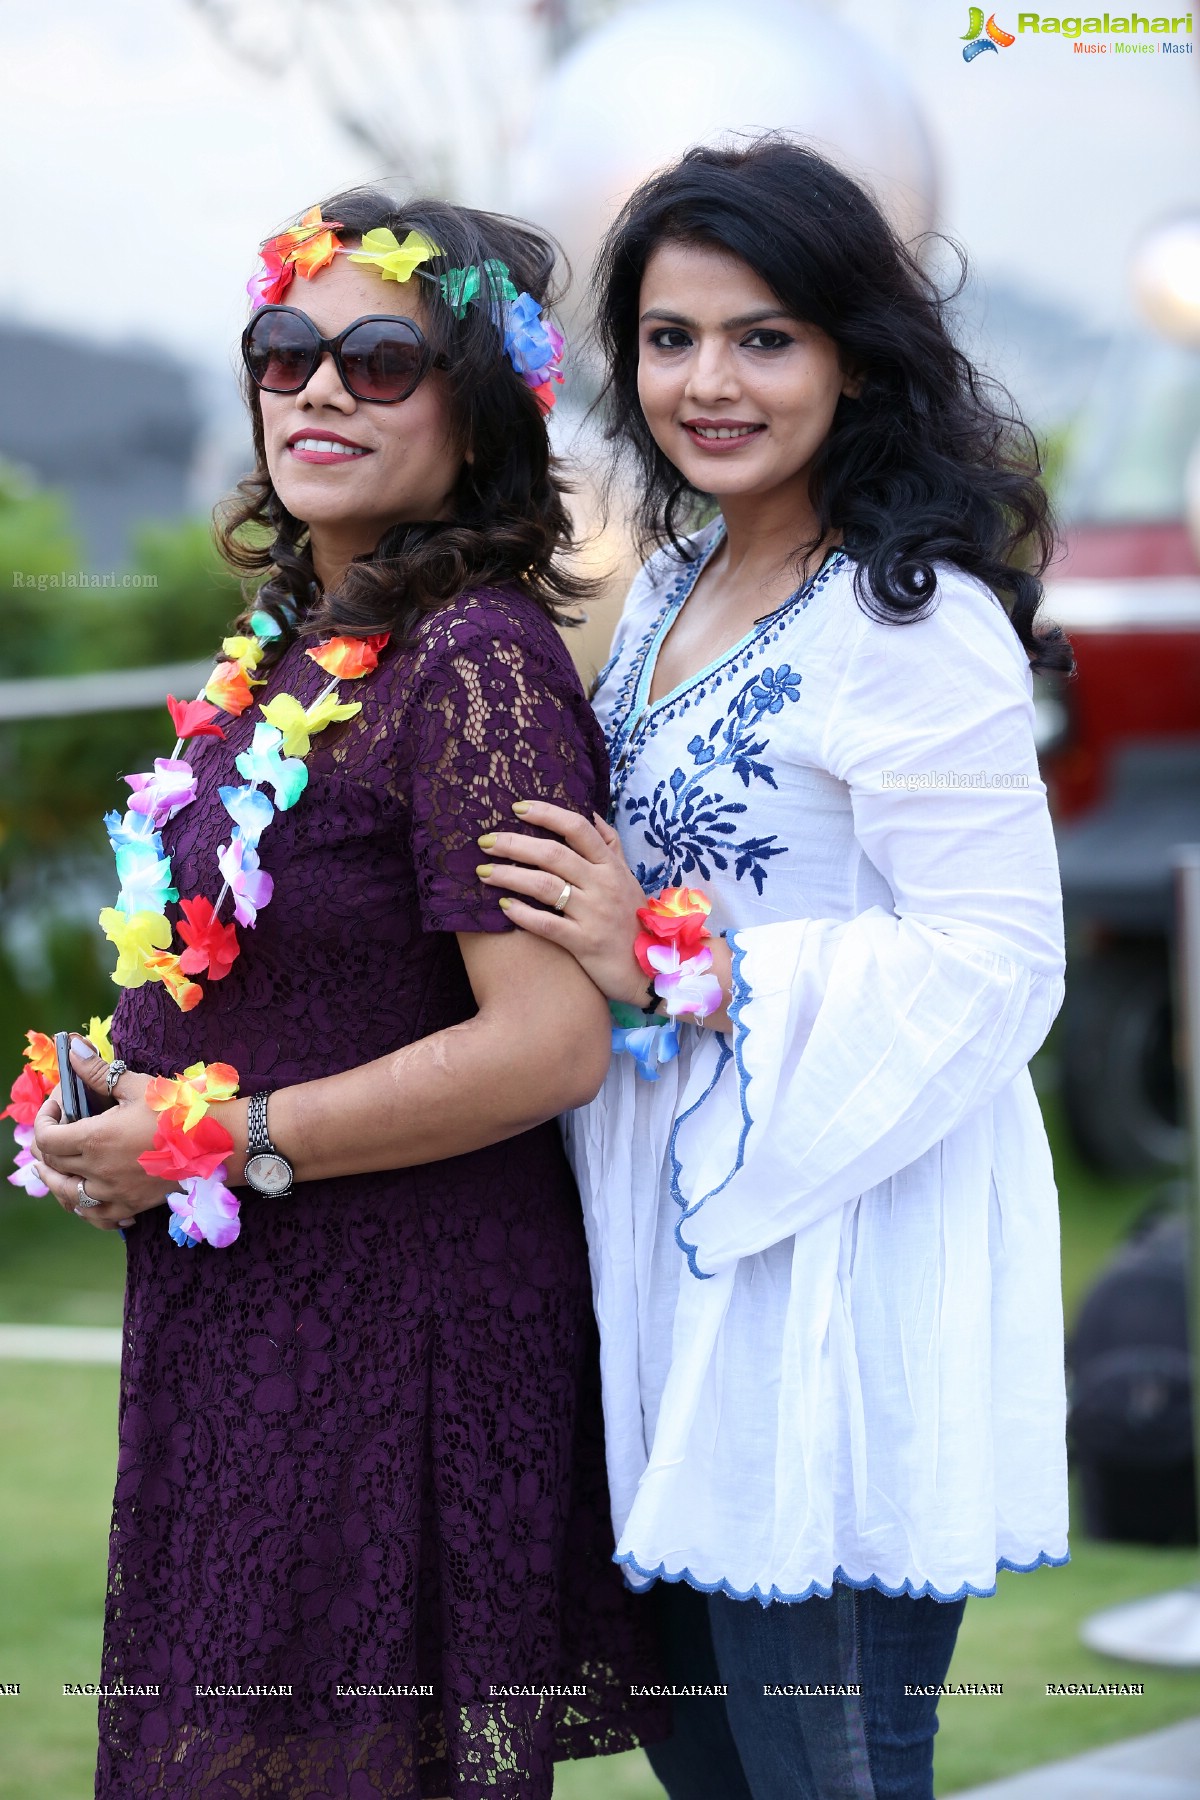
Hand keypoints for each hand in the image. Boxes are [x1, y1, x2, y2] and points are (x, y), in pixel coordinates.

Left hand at [32, 1041, 170, 1231]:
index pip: (46, 1138)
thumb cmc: (179, 1109)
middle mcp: (99, 1171)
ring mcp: (115, 1193)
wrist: (218, 1142)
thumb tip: (73, 1047)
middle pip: (53, 1166)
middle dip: (47, 1147)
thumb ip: (99, 1071)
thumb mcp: (138, 1086)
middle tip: (57, 1129)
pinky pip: (97, 1216)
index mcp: (96, 1139)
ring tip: (56, 1168)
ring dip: (56, 1181)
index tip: (57, 1106)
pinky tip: (87, 1198)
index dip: (43, 1119)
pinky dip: (85, 1209)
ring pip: (67, 1196)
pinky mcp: (132, 1205)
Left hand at [477, 801, 652, 1006]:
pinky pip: (548, 924)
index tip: (517, 807)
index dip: (546, 813)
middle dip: (514, 844)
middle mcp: (603, 885)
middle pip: (553, 854)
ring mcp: (594, 914)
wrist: (650, 970)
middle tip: (485, 841)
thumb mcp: (628, 878)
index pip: (578, 828)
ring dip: (509, 876)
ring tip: (483, 872)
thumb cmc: (632, 921)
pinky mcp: (585, 943)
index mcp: (611, 866)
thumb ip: (610, 845)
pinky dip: (523, 913)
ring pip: (545, 886)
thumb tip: (590, 814)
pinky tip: (504, 906)